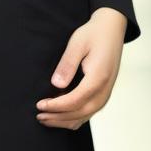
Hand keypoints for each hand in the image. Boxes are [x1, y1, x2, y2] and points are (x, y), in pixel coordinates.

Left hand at [34, 7, 126, 129]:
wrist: (111, 29)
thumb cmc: (94, 34)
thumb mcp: (77, 43)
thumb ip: (67, 64)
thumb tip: (56, 85)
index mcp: (98, 78)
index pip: (74, 101)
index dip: (55, 106)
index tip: (39, 105)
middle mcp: (104, 90)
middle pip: (80, 113)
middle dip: (58, 118)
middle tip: (39, 115)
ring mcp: (105, 93)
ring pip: (85, 116)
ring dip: (65, 120)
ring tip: (46, 118)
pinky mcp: (103, 93)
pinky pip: (89, 112)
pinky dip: (74, 118)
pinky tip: (61, 115)